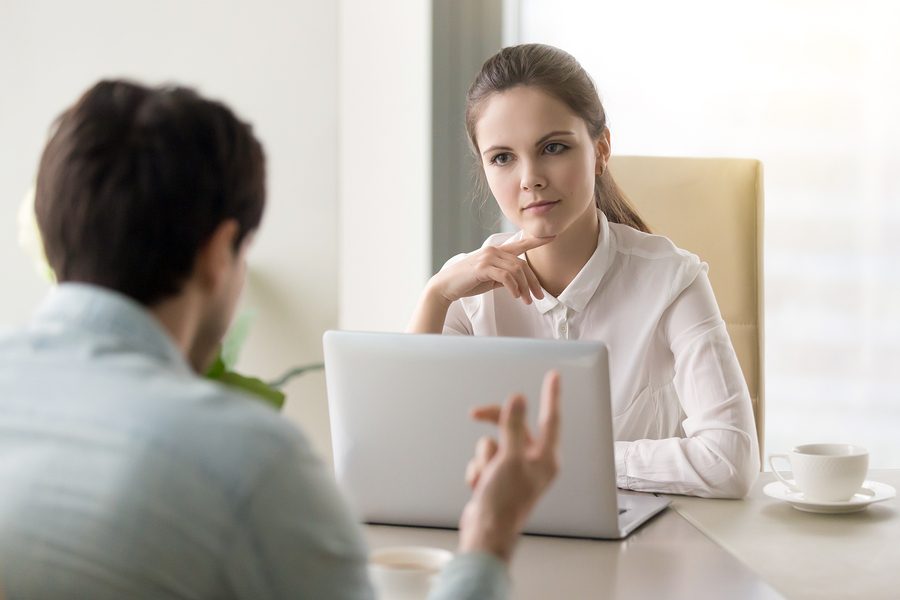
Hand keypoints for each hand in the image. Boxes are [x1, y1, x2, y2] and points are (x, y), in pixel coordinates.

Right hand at [428, 236, 554, 305]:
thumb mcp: (490, 278)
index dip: (536, 240)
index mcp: (495, 251)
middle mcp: (493, 250)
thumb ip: (504, 276)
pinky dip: (514, 287)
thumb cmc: (467, 282)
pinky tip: (515, 296)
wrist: (445, 287)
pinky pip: (506, 276)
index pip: (520, 244)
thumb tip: (518, 283)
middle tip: (539, 297)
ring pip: (516, 270)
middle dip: (533, 281)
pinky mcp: (482, 267)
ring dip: (524, 288)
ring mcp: (487, 257)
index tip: (552, 237)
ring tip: (526, 301)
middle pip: (522, 263)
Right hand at [458, 370, 560, 561]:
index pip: (551, 419)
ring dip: (483, 458)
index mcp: (546, 458)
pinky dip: (477, 470)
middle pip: (514, 427)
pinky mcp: (498, 478)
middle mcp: (534, 462)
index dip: (551, 396)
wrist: (485, 533)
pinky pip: (483, 458)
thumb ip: (513, 426)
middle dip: (494, 426)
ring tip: (486, 478)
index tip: (553, 376)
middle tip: (475, 413)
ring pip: (493, 443)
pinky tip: (479, 487)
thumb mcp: (510, 458)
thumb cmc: (505, 502)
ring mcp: (515, 470)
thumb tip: (519, 398)